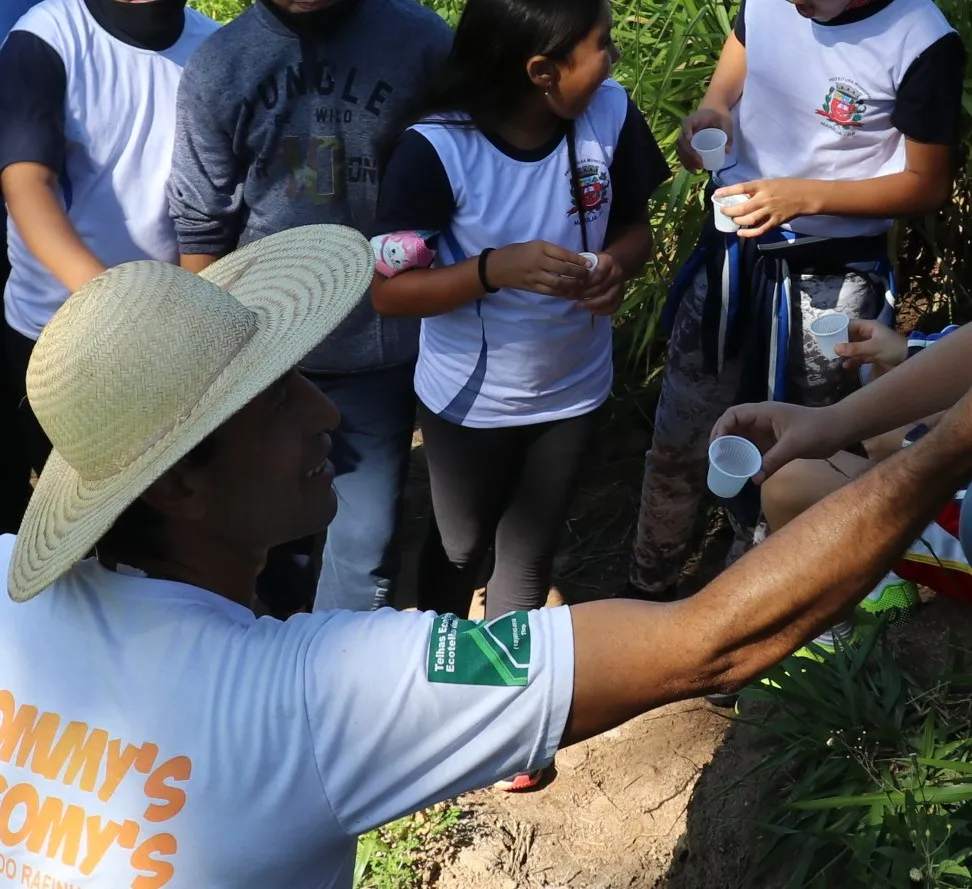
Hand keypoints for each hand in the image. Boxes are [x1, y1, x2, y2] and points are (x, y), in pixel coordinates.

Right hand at [486, 241, 587, 296]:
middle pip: (564, 269)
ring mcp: (535, 276)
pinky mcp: (532, 288)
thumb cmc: (517, 252)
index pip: (564, 254)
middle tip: (588, 276)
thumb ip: (551, 251)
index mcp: (540, 247)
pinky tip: (569, 292)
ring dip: (572, 285)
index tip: (589, 263)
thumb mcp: (534, 245)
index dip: (579, 260)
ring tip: (581, 285)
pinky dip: (561, 293)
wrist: (496, 267)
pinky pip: (550, 292)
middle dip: (579, 274)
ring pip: (559, 283)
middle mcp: (538, 261)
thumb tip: (572, 259)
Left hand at [576, 253, 624, 314]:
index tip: (570, 287)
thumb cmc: (595, 263)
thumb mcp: (587, 259)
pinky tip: (590, 310)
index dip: (583, 283)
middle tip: (571, 297)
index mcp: (608, 261)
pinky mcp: (621, 296)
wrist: (613, 266)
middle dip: (584, 294)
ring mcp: (621, 286)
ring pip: (607, 299)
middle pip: (600, 287)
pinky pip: (613, 307)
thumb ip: (578, 267)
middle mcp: (617, 273)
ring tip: (579, 305)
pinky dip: (601, 311)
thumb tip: (563, 278)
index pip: (596, 275)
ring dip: (592, 304)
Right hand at [677, 108, 732, 172]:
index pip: (686, 124)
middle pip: (681, 142)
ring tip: (698, 168)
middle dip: (689, 154)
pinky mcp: (686, 145)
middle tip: (700, 162)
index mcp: (693, 119)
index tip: (690, 140)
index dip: (686, 132)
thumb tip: (727, 151)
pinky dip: (687, 163)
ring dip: (687, 161)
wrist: (713, 112)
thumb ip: (728, 135)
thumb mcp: (726, 122)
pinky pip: (682, 154)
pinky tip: (693, 170)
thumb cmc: (719, 116)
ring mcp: (684, 137)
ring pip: (680, 150)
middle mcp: (685, 128)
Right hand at [711, 401, 842, 482]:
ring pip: (741, 436)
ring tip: (722, 462)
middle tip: (715, 456)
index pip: (733, 415)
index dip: (721, 428)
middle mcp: (760, 419)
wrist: (838, 430)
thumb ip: (773, 461)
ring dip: (730, 447)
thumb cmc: (817, 430)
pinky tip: (740, 467)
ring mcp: (765, 429)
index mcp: (763, 412)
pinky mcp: (772, 440)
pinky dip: (743, 455)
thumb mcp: (794, 445)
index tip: (717, 446)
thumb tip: (754, 479)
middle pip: (732, 424)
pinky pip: (752, 446)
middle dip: (721, 438)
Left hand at [713, 178, 819, 237]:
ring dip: (737, 221)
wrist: (806, 195)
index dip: (727, 192)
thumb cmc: (787, 186)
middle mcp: (764, 198)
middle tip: (723, 211)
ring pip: (748, 220)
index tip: (716, 194)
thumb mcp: (770, 183)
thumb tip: (741, 198)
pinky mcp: (775, 221)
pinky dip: (748, 233)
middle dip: (729, 211)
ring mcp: (770, 211)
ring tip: (733, 220)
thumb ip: (756, 190)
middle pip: (742, 208)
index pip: (741, 188)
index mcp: (762, 185)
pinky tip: (740, 233)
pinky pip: (760, 230)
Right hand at [833, 320, 906, 374]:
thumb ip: (854, 348)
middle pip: (850, 336)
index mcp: (869, 327)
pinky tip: (846, 365)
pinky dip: (853, 360)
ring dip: (846, 353)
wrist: (909, 360)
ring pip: (854, 347)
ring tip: (835, 357)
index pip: (850, 325)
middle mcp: (868, 334)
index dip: (839, 328)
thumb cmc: (892, 348)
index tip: (827, 335)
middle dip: (840, 342)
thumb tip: (835, 348)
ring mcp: (870, 345)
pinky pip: (859, 356)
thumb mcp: (872, 347)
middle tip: (828, 347)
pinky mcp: (872, 355)